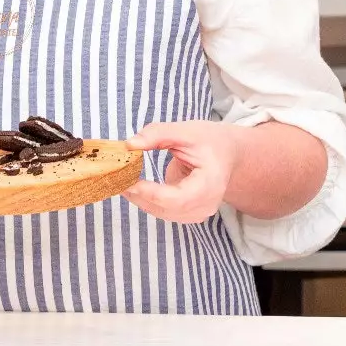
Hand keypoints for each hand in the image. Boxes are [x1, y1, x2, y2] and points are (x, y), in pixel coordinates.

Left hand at [122, 120, 244, 222]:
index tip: (127, 181)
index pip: (177, 198)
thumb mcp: (186, 131)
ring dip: (141, 199)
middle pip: (167, 209)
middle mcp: (207, 205)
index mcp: (211, 184)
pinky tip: (135, 186)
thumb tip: (129, 144)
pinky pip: (164, 212)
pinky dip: (148, 201)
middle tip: (117, 179)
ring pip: (162, 213)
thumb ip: (158, 135)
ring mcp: (199, 213)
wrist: (228, 155)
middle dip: (140, 196)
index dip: (150, 193)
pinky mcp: (189, 214)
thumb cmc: (210, 141)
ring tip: (122, 181)